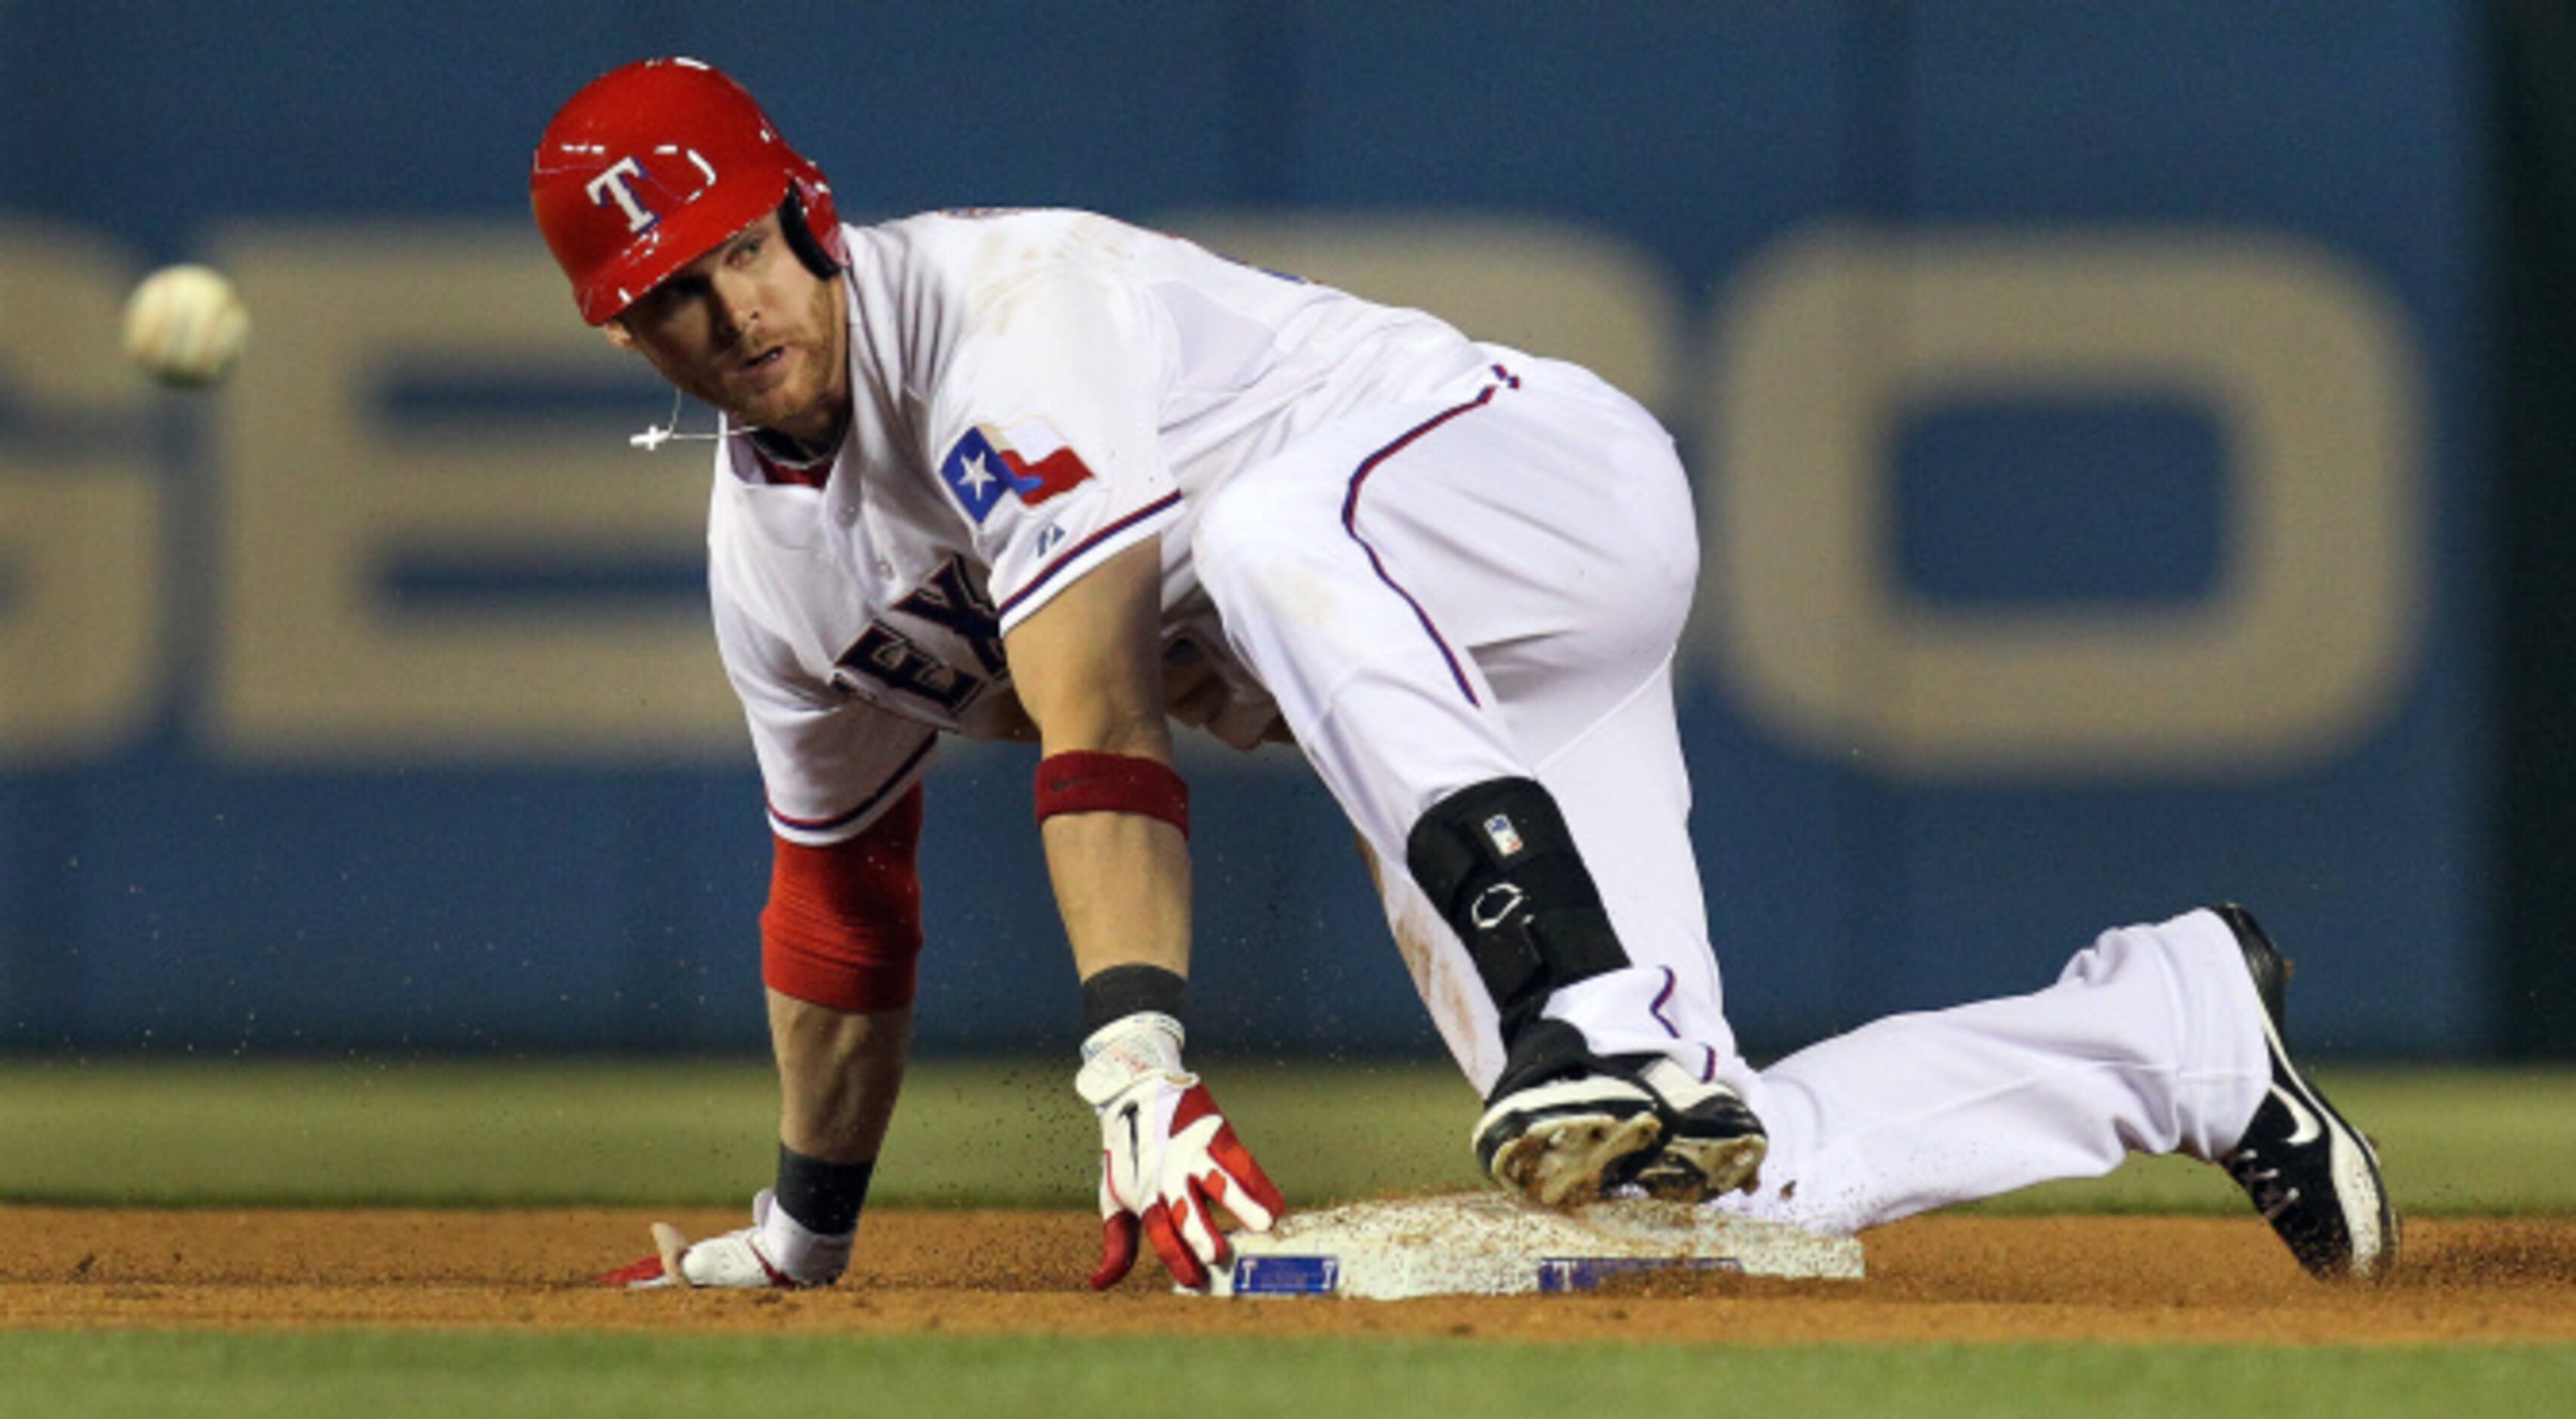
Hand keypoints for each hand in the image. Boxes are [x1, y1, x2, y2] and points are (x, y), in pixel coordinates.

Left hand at [1075, 1012, 1285, 1288]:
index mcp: (1144, 1195)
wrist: (1136, 1089)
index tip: (1195, 1280)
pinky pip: (1242, 1161)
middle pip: (1186, 1209)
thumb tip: (1098, 1284)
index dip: (1176, 1257)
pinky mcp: (1216, 1132)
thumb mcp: (1114, 1196)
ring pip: (1219, 1181)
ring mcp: (1193, 1152)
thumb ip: (1117, 1243)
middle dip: (1201, 1232)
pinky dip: (1260, 1184)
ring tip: (1264, 1224)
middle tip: (1219, 1255)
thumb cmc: (1127, 1153)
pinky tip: (1276, 1205)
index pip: (1159, 1232)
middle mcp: (1168, 1175)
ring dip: (1241, 1203)